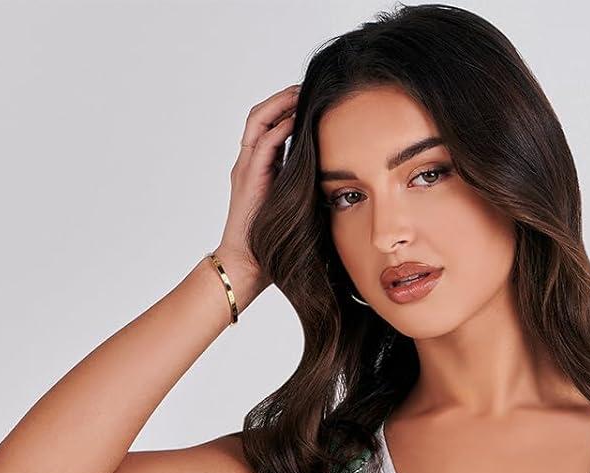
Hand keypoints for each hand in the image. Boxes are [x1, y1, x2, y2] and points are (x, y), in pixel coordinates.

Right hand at [214, 83, 299, 295]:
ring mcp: (246, 169)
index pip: (271, 128)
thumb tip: (343, 186)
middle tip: (307, 88)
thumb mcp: (299, 210)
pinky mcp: (248, 179)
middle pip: (262, 116)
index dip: (288, 111)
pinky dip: (280, 127)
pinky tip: (297, 119)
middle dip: (283, 99)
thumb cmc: (275, 247)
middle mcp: (250, 164)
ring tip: (301, 93)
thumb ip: (310, 190)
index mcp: (261, 170)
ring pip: (258, 121)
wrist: (248, 268)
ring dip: (280, 104)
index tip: (313, 102)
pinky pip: (263, 143)